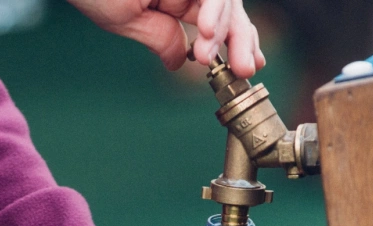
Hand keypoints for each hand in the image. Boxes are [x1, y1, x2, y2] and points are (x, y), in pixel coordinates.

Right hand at [67, 0, 265, 77]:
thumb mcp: (127, 20)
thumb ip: (159, 38)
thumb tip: (178, 61)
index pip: (215, 24)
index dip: (233, 45)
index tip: (243, 69)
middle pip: (228, 10)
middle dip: (240, 40)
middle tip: (246, 69)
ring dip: (224, 29)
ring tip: (217, 56)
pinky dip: (210, 9)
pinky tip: (203, 32)